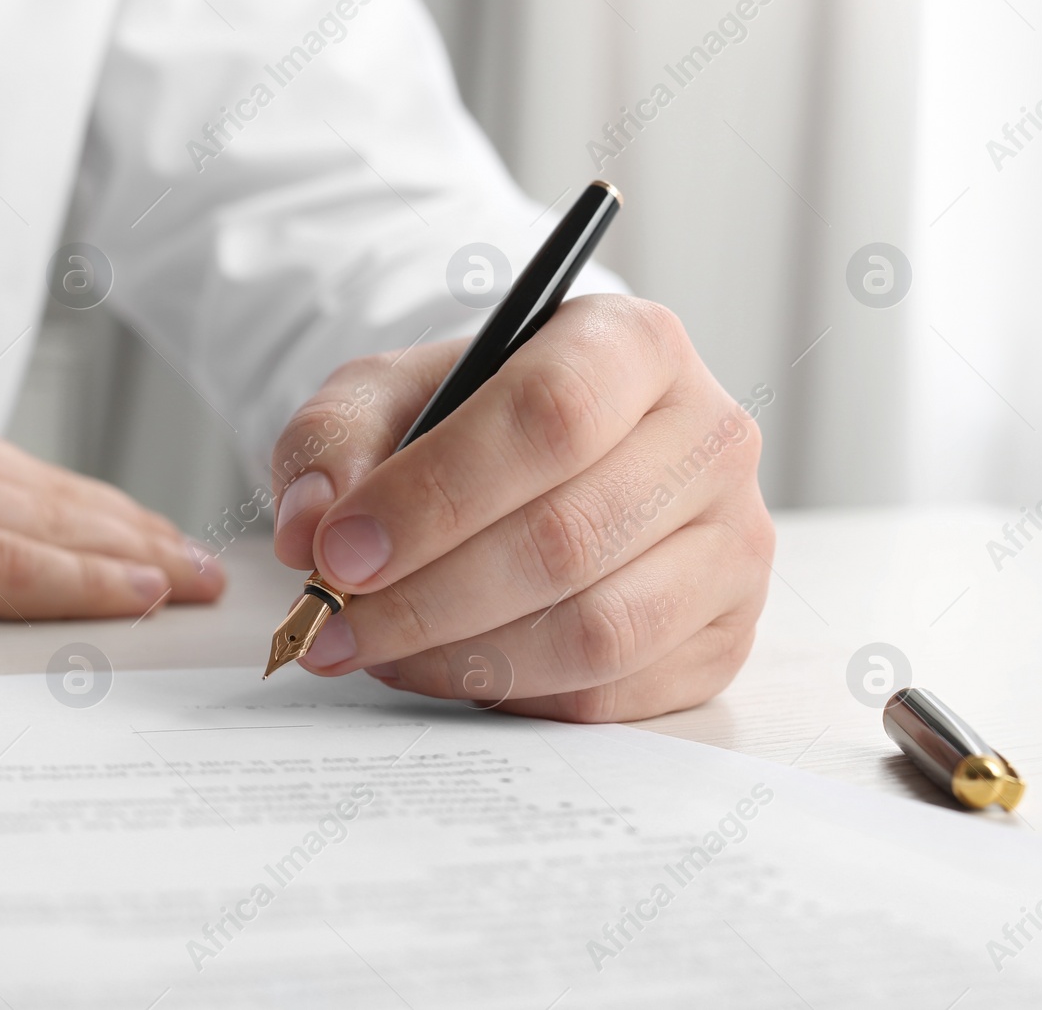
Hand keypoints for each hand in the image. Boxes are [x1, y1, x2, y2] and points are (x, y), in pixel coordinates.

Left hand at [270, 295, 773, 721]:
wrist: (540, 463)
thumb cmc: (463, 420)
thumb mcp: (382, 395)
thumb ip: (331, 442)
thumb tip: (310, 529)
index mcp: (633, 344)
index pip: (548, 417)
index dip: (434, 496)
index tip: (338, 553)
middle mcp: (709, 437)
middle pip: (567, 537)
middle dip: (425, 596)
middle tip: (331, 625)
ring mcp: (731, 543)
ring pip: (596, 630)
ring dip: (462, 657)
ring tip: (375, 649)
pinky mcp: (723, 633)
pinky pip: (612, 693)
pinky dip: (510, 696)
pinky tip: (441, 668)